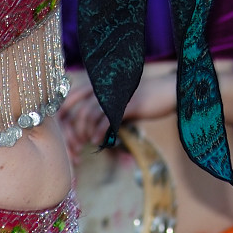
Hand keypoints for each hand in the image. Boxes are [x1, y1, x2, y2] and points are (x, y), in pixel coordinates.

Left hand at [56, 68, 176, 159]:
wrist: (168, 92)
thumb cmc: (144, 100)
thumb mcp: (118, 104)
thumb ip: (102, 112)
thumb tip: (87, 131)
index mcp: (99, 85)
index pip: (70, 99)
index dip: (64, 120)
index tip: (67, 138)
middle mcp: (104, 87)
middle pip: (76, 109)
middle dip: (72, 132)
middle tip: (75, 147)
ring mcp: (115, 94)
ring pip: (88, 114)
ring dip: (83, 134)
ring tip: (84, 146)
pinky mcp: (127, 103)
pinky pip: (106, 119)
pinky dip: (98, 132)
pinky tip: (96, 142)